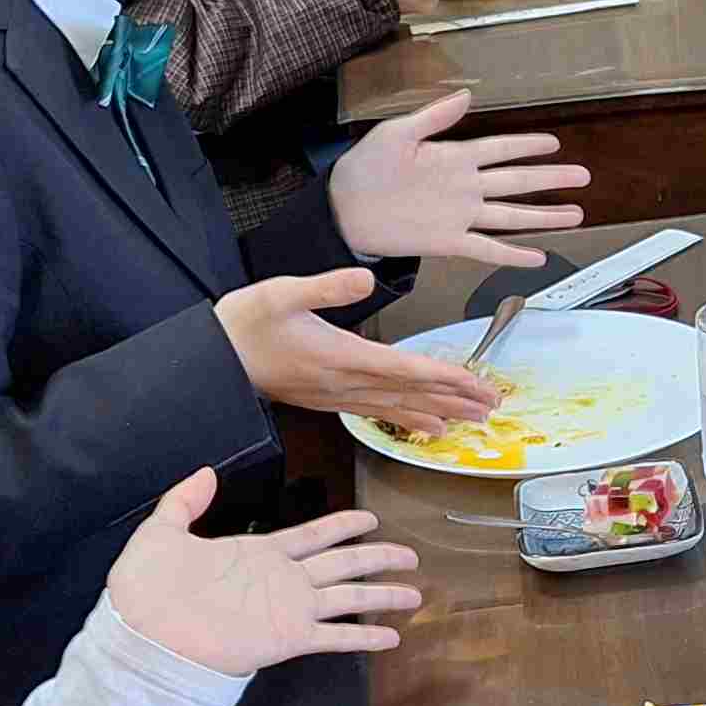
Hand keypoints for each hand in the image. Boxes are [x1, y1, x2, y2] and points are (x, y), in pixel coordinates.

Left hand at [105, 467, 421, 674]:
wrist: (145, 636)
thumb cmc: (148, 588)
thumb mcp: (161, 531)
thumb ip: (185, 500)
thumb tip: (209, 471)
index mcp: (260, 552)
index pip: (314, 534)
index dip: (343, 526)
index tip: (371, 519)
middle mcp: (284, 579)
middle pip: (343, 563)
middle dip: (378, 557)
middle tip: (411, 554)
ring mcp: (290, 609)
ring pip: (349, 597)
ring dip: (383, 594)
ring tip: (416, 593)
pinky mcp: (288, 638)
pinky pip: (336, 635)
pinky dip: (364, 637)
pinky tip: (391, 637)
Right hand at [217, 267, 499, 425]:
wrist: (213, 358)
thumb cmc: (244, 324)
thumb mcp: (281, 292)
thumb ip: (325, 287)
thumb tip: (364, 281)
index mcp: (339, 356)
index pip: (405, 369)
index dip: (444, 377)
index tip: (476, 384)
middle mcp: (343, 383)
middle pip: (411, 394)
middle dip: (454, 399)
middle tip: (492, 406)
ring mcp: (336, 395)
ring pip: (397, 407)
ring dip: (438, 412)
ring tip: (471, 420)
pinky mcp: (327, 400)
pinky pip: (377, 412)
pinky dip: (406, 418)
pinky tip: (426, 425)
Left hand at [325, 89, 590, 267]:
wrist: (343, 210)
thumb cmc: (363, 169)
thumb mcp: (397, 132)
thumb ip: (434, 117)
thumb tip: (467, 95)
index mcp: (454, 157)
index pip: (502, 149)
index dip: (528, 146)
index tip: (554, 143)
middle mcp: (464, 187)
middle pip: (518, 181)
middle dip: (551, 179)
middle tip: (582, 176)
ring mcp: (460, 216)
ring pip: (512, 215)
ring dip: (543, 216)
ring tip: (574, 214)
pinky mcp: (448, 241)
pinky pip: (487, 248)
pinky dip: (512, 254)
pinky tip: (535, 256)